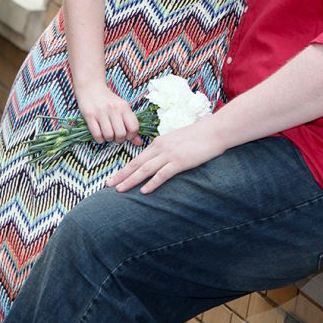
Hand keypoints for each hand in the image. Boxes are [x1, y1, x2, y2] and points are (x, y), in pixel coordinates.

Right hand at [77, 84, 141, 144]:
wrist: (91, 87)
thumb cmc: (109, 101)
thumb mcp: (122, 109)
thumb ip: (131, 125)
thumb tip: (139, 143)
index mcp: (124, 106)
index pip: (134, 127)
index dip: (131, 136)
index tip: (127, 135)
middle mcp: (114, 109)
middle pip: (121, 134)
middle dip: (119, 139)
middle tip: (116, 136)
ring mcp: (101, 112)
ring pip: (109, 136)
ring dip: (108, 139)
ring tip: (107, 134)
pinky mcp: (90, 116)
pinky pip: (97, 135)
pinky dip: (99, 139)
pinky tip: (100, 135)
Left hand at [107, 116, 223, 193]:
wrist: (214, 131)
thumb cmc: (198, 136)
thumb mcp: (177, 140)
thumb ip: (166, 149)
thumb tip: (159, 159)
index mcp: (159, 143)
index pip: (137, 158)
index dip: (124, 169)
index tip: (114, 178)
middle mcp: (161, 148)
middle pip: (136, 164)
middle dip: (121, 175)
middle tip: (108, 185)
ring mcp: (170, 155)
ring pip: (145, 169)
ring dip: (131, 180)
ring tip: (119, 190)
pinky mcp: (180, 161)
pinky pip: (162, 174)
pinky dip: (152, 183)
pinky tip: (144, 191)